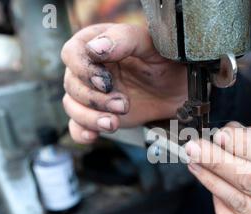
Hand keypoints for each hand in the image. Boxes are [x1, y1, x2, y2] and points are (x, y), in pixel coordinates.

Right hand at [61, 23, 186, 143]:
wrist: (179, 90)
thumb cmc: (165, 61)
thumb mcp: (150, 45)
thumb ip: (125, 39)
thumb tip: (95, 48)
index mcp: (96, 43)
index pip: (71, 54)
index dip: (84, 70)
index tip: (106, 82)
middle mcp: (88, 68)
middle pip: (71, 84)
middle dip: (95, 99)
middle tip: (123, 105)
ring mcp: (91, 93)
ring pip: (72, 106)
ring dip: (90, 117)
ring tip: (114, 123)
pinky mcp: (97, 114)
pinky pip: (77, 125)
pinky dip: (81, 132)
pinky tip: (93, 136)